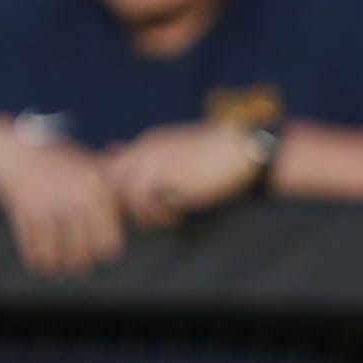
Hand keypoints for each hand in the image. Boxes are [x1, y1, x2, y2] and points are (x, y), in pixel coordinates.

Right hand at [0, 128, 125, 275]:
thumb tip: (142, 216)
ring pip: (58, 255)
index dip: (107, 250)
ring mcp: (49, 202)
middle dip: (82, 262)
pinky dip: (36, 259)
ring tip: (59, 268)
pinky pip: (34, 248)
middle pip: (85, 251)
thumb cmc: (59, 161)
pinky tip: (39, 262)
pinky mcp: (24, 209)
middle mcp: (76, 195)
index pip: (110, 237)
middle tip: (79, 265)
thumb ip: (112, 191)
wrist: (11, 148)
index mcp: (98, 186)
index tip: (101, 254)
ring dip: (58, 266)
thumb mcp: (90, 167)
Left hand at [102, 119, 267, 228]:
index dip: (122, 193)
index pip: (114, 168)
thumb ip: (158, 159)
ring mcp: (155, 159)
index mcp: (150, 141)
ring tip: (169, 220)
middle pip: (113, 181)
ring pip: (127, 194)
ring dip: (145, 213)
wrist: (249, 147)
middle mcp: (147, 147)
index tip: (142, 209)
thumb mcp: (185, 152)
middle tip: (152, 219)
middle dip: (126, 204)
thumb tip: (125, 156)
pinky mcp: (168, 174)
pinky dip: (159, 214)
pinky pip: (145, 200)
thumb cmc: (224, 153)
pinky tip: (179, 217)